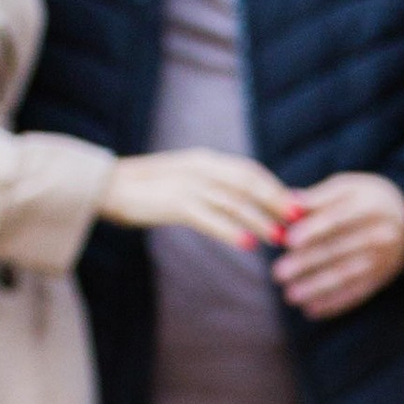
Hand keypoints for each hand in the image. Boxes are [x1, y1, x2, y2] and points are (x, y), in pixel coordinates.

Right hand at [103, 147, 292, 248]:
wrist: (104, 186)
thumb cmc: (144, 190)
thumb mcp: (182, 183)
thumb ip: (210, 189)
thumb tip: (239, 203)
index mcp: (204, 160)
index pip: (248, 170)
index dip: (274, 187)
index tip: (297, 204)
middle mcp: (200, 166)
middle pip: (247, 182)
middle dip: (275, 200)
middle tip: (299, 219)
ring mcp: (187, 183)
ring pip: (232, 201)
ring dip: (258, 219)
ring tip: (278, 237)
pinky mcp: (172, 202)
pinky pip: (208, 216)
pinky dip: (229, 229)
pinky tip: (247, 243)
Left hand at [273, 172, 403, 317]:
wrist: (402, 217)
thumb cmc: (362, 199)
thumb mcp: (345, 188)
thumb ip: (317, 197)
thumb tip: (288, 203)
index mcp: (370, 204)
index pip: (338, 218)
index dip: (313, 230)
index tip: (288, 241)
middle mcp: (381, 232)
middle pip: (339, 249)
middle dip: (306, 263)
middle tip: (278, 273)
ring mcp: (383, 258)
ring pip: (346, 275)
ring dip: (316, 287)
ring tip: (290, 295)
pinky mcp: (381, 277)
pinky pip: (356, 293)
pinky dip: (333, 303)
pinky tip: (311, 309)